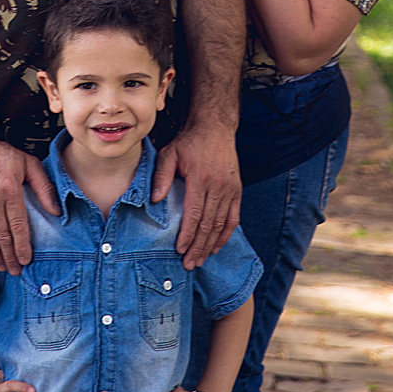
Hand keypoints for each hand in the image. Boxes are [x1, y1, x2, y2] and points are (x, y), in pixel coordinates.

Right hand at [0, 134, 59, 272]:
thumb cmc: (0, 154)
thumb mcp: (28, 163)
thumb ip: (43, 187)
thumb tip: (56, 211)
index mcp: (10, 189)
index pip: (18, 226)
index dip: (22, 246)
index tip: (27, 260)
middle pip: (2, 236)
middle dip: (10, 257)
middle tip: (16, 271)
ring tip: (3, 267)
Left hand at [152, 124, 240, 268]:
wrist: (215, 127)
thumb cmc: (189, 141)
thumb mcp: (169, 153)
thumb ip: (162, 176)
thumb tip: (155, 200)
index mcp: (201, 178)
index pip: (195, 214)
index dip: (188, 235)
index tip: (180, 250)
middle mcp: (218, 186)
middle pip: (208, 224)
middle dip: (198, 247)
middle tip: (189, 264)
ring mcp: (230, 189)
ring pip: (221, 224)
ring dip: (211, 245)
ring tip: (200, 260)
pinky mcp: (237, 190)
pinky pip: (233, 218)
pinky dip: (226, 234)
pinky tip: (217, 246)